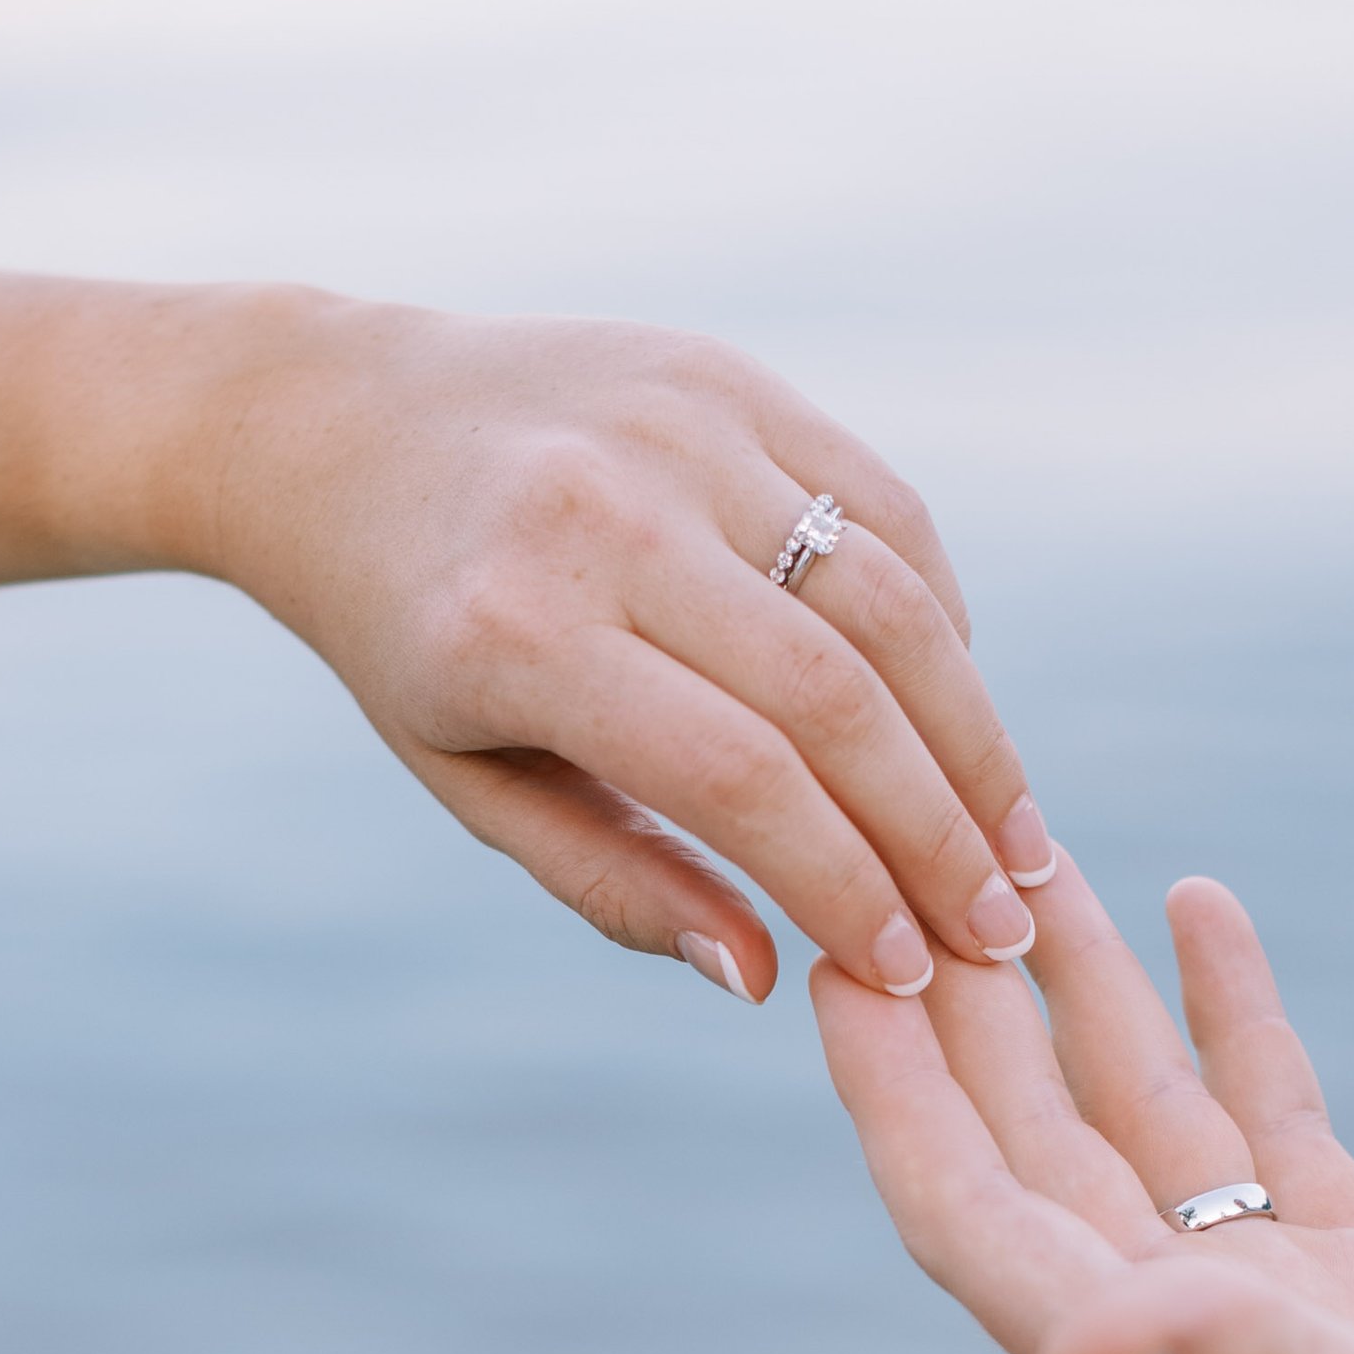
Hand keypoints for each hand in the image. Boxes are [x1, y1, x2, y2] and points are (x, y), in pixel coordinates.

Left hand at [200, 298, 1051, 1001]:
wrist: (339, 425)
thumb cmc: (410, 639)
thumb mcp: (474, 782)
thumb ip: (617, 884)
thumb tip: (766, 978)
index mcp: (518, 633)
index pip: (741, 781)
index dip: (849, 885)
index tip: (916, 968)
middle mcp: (608, 515)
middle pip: (835, 697)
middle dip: (938, 832)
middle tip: (1000, 928)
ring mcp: (678, 428)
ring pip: (888, 599)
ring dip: (974, 735)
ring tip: (1014, 841)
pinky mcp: (729, 376)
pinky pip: (880, 508)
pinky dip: (939, 620)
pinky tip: (957, 714)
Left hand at [813, 856, 1353, 1353]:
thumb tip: (1067, 1341)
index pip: (977, 1220)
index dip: (898, 1098)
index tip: (837, 966)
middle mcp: (1189, 1349)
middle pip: (1035, 1151)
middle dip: (968, 1014)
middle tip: (904, 859)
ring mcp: (1282, 1318)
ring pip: (1147, 1124)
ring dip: (1087, 996)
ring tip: (1035, 860)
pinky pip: (1270, 1129)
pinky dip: (1233, 1022)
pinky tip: (1205, 914)